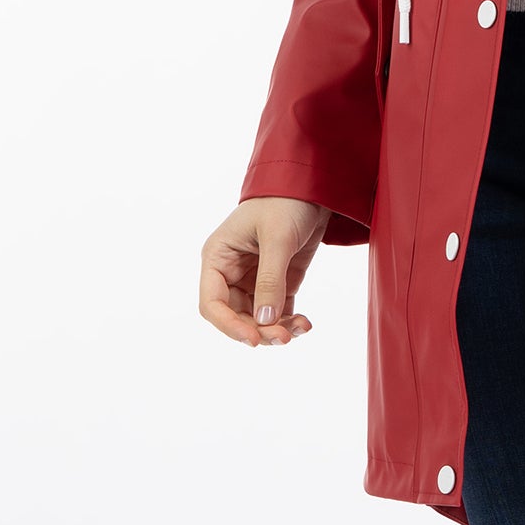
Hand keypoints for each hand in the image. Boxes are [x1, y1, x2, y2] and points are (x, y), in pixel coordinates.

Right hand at [198, 198, 327, 347]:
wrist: (312, 186)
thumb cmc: (285, 202)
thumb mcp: (277, 239)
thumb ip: (270, 280)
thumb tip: (264, 321)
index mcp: (218, 258)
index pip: (212, 303)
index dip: (228, 325)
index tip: (252, 339)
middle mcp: (232, 272)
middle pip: (236, 316)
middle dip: (258, 330)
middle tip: (284, 337)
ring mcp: (255, 279)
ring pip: (258, 318)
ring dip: (276, 329)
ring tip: (300, 328)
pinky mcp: (278, 282)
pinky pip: (278, 312)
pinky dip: (289, 322)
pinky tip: (304, 324)